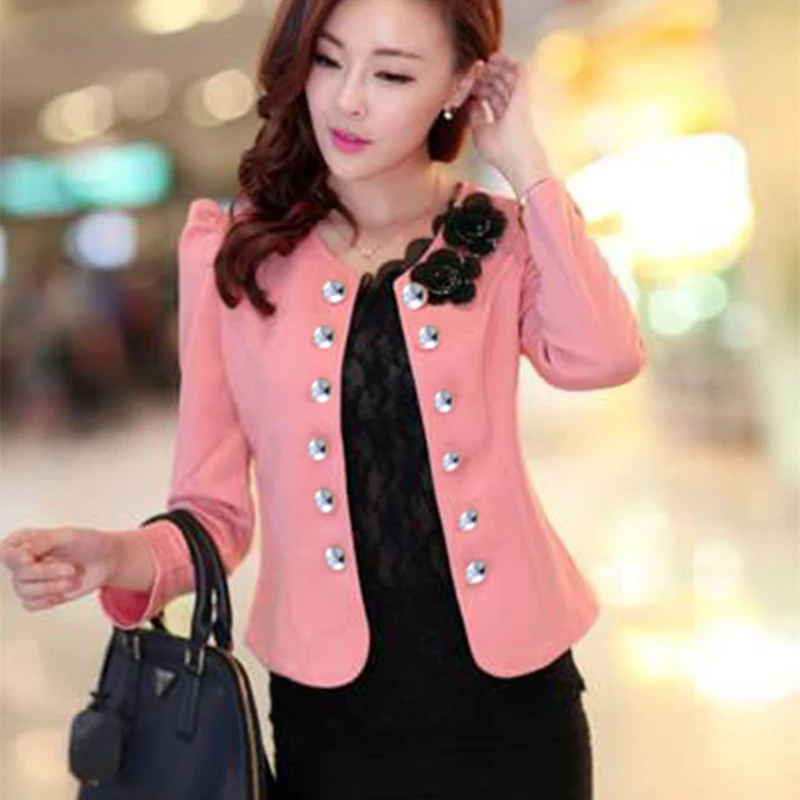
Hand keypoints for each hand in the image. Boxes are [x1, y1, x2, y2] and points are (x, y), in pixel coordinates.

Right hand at [0, 526, 119, 611]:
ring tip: (72, 579)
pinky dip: (49, 600)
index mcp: (26, 540)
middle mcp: (22, 561)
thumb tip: (22, 554)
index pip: (5, 551)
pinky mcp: (39, 595)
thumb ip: (44, 541)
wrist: (107, 559)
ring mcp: (30, 579)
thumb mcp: (69, 535)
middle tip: (71, 569)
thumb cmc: (89, 542)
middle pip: (19, 574)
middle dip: (48, 573)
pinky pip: (30, 605)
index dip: (15, 558)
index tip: (30, 559)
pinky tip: (64, 591)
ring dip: (52, 587)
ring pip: (24, 592)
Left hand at [467, 52, 554, 196]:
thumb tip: (472, 102)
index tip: (464, 84)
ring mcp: (518, 98)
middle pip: (495, 84)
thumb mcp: (479, 132)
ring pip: (505, 76)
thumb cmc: (500, 151)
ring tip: (481, 61)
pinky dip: (507, 62)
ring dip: (493, 67)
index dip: (476, 89)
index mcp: (501, 117)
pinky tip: (494, 57)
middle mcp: (510, 106)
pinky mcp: (523, 92)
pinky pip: (518, 70)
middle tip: (471, 70)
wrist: (517, 156)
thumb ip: (475, 117)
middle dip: (482, 77)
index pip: (488, 97)